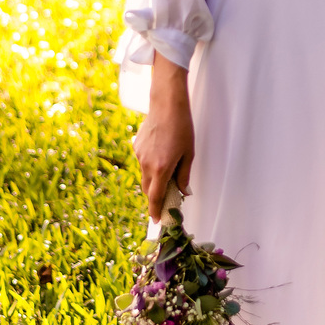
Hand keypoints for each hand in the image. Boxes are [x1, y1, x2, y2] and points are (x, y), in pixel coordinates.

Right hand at [132, 54, 194, 221]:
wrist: (166, 104)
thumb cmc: (181, 127)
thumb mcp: (188, 153)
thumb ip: (184, 175)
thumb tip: (183, 192)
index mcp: (161, 168)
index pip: (155, 197)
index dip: (155, 211)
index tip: (157, 220)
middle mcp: (146, 164)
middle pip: (148, 189)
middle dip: (155, 197)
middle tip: (165, 201)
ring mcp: (139, 155)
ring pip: (145, 175)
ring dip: (154, 180)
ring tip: (167, 171)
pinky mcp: (136, 146)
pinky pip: (143, 162)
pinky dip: (150, 165)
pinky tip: (161, 153)